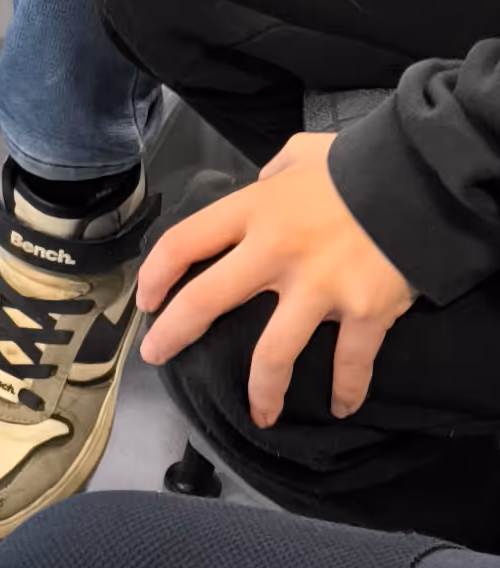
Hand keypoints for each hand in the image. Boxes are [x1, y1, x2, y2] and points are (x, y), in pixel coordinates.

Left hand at [136, 131, 413, 423]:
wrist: (421, 177)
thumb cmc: (358, 163)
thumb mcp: (304, 153)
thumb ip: (276, 170)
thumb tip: (264, 181)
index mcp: (255, 210)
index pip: (184, 243)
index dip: (155, 275)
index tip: (147, 300)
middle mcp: (275, 252)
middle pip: (206, 302)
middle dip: (174, 335)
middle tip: (157, 356)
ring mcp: (319, 287)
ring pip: (272, 354)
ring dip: (261, 391)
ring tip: (259, 414)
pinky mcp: (363, 311)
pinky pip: (350, 363)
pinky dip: (347, 390)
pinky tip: (342, 406)